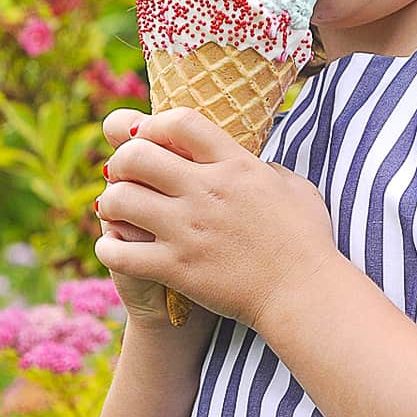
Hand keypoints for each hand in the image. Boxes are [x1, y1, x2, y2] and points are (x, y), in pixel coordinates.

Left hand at [94, 107, 337, 332]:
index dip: (154, 124)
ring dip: (110, 203)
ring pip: (119, 199)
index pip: (180, 122)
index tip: (148, 138)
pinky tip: (115, 249)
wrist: (303, 294)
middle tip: (124, 176)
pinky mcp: (176, 267)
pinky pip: (119, 251)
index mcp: (236, 165)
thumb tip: (255, 164)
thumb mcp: (296, 188)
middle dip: (122, 161)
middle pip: (136, 154)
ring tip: (116, 212)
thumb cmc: (307, 242)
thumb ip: (268, 169)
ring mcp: (188, 229)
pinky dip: (108, 248)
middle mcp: (207, 191)